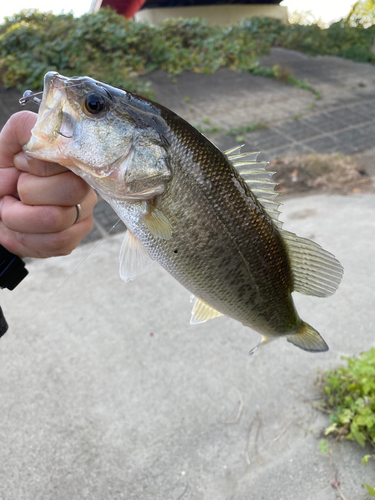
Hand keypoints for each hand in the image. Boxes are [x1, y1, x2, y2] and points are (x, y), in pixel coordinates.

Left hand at [0, 111, 96, 258]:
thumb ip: (24, 129)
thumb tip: (43, 131)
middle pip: (72, 190)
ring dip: (22, 218)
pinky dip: (30, 238)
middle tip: (16, 192)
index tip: (21, 166)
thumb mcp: (5, 148)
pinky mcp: (76, 238)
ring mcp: (84, 213)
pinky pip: (59, 242)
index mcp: (70, 159)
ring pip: (58, 218)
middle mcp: (85, 184)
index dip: (39, 166)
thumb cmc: (2, 178)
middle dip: (29, 193)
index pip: (72, 159)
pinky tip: (23, 230)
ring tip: (13, 212)